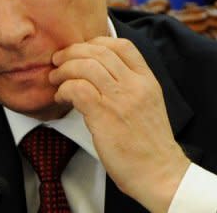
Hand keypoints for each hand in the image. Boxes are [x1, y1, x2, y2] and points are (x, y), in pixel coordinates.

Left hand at [49, 37, 189, 212]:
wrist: (160, 174)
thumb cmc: (149, 144)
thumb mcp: (148, 104)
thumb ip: (129, 84)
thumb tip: (98, 72)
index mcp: (147, 80)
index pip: (122, 45)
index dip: (96, 41)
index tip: (81, 49)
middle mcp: (135, 85)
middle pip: (99, 51)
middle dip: (73, 51)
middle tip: (58, 60)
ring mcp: (120, 99)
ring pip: (85, 66)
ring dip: (64, 69)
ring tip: (55, 78)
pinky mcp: (104, 115)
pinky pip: (78, 88)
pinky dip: (64, 89)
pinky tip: (61, 97)